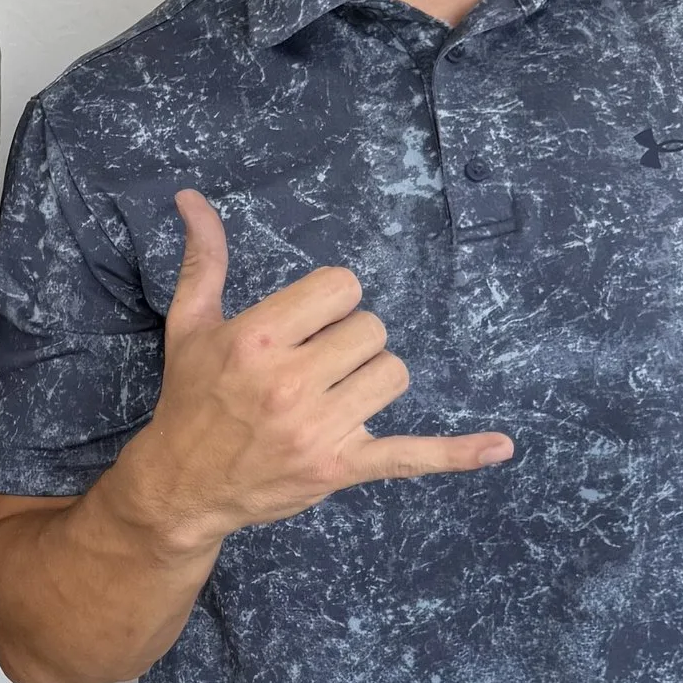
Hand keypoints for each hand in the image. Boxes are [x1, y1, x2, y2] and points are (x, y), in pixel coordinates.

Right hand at [106, 190, 513, 554]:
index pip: (342, 287)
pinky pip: (411, 454)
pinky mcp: (340, 467)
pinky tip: (500, 447)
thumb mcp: (190, 325)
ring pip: (393, 374)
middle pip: (372, 329)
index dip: (331, 302)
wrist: (182, 486)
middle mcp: (290, 382)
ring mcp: (319, 428)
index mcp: (258, 338)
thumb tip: (191, 196)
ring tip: (333, 396)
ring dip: (372, 379)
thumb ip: (204, 259)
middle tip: (311, 366)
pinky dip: (456, 454)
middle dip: (348, 342)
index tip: (307, 324)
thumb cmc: (190, 400)